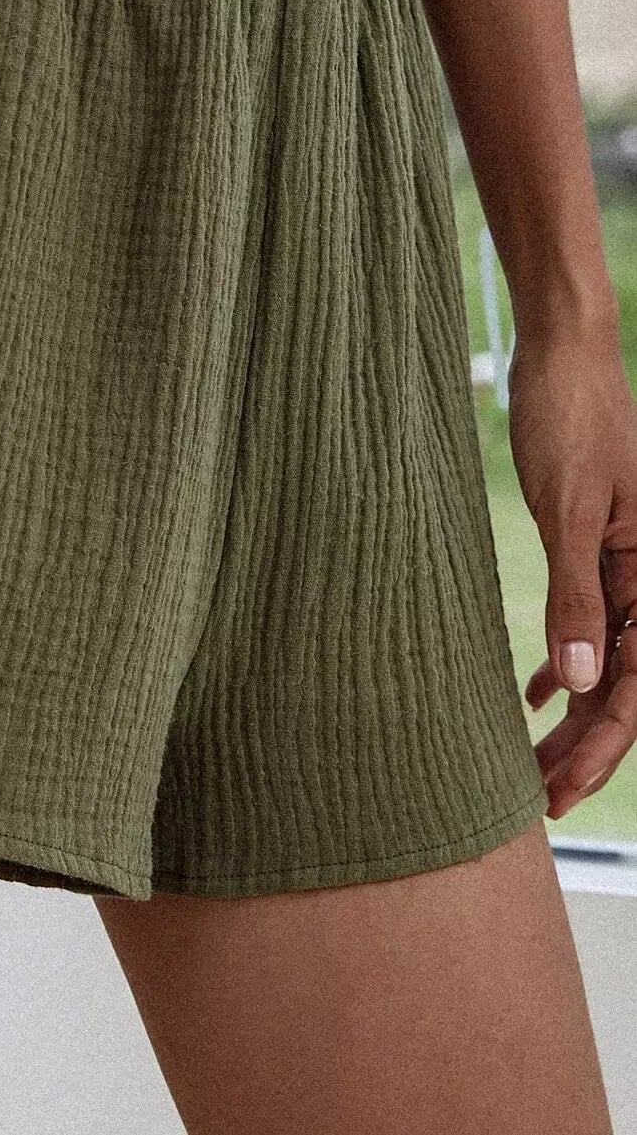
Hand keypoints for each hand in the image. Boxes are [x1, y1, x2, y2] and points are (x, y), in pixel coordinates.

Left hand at [507, 321, 636, 816]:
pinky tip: (532, 694)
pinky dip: (561, 661)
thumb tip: (579, 685)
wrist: (560, 353)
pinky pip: (587, 622)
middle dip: (584, 745)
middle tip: (536, 800)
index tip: (560, 789)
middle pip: (621, 683)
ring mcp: (624, 564)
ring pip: (601, 659)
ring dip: (570, 712)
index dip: (601, 744)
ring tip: (528, 764)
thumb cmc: (569, 417)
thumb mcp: (568, 509)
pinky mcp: (594, 547)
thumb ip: (575, 595)